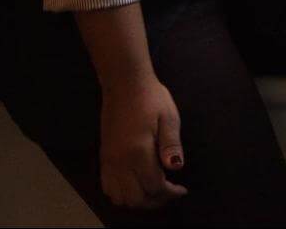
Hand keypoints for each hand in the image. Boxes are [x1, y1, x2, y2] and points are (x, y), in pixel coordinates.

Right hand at [97, 78, 185, 211]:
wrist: (124, 84)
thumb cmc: (151, 98)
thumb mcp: (169, 117)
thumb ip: (171, 144)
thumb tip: (176, 168)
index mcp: (138, 152)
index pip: (154, 186)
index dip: (170, 192)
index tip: (182, 189)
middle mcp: (120, 161)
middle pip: (135, 198)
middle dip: (155, 201)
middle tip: (169, 192)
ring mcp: (109, 161)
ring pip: (119, 197)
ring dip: (138, 200)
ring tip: (154, 190)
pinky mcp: (103, 158)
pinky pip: (107, 187)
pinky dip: (122, 194)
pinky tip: (136, 184)